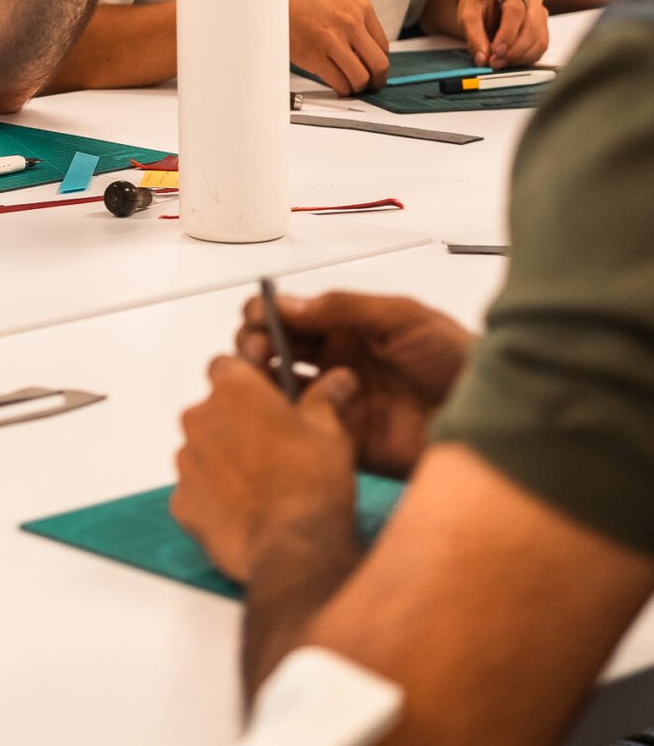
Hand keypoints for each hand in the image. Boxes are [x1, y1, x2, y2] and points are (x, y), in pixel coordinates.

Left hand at [172, 353, 358, 585]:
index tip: (266, 395)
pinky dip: (213, 495)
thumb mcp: (329, 431)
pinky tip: (243, 510)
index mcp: (233, 389)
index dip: (247, 378)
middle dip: (237, 421)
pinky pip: (195, 489)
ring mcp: (186, 461)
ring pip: (202, 449)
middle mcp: (200, 417)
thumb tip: (338, 379)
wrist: (293, 547)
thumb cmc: (311, 481)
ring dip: (224, 458)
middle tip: (272, 445)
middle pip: (213, 409)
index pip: (226, 365)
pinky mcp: (181, 502)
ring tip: (262, 483)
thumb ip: (325, 398)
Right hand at [236, 289, 474, 476]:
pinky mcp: (344, 441)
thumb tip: (292, 304)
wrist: (492, 415)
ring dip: (262, 383)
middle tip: (256, 349)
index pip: (293, 316)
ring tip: (262, 379)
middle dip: (255, 345)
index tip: (258, 317)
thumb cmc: (458, 359)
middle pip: (275, 351)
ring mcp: (338, 402)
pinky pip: (303, 432)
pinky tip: (288, 412)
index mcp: (348, 329)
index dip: (268, 314)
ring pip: (281, 391)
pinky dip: (286, 421)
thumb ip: (346, 307)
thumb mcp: (404, 317)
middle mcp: (337, 363)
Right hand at [289, 0, 389, 93]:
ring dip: (357, 87)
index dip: (378, 63)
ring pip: (360, 78)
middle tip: (370, 85)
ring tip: (350, 86)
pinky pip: (339, 82)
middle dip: (376, 81)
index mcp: (360, 6)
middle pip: (378, 64)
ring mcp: (333, 39)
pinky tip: (336, 85)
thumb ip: (355, 22)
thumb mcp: (337, 0)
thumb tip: (366, 51)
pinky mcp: (315, 56)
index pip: (383, 46)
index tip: (373, 70)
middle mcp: (351, 22)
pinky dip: (341, 89)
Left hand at [459, 0, 548, 69]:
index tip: (496, 51)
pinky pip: (540, 47)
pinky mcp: (543, 28)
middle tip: (494, 63)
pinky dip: (525, 59)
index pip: (515, 10)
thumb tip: (483, 59)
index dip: (507, 33)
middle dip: (513, 50)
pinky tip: (508, 61)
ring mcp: (541, 12)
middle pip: (532, 27)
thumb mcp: (467, 13)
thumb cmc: (478, 1)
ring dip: (519, 57)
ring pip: (539, 40)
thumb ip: (473, 35)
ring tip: (498, 63)